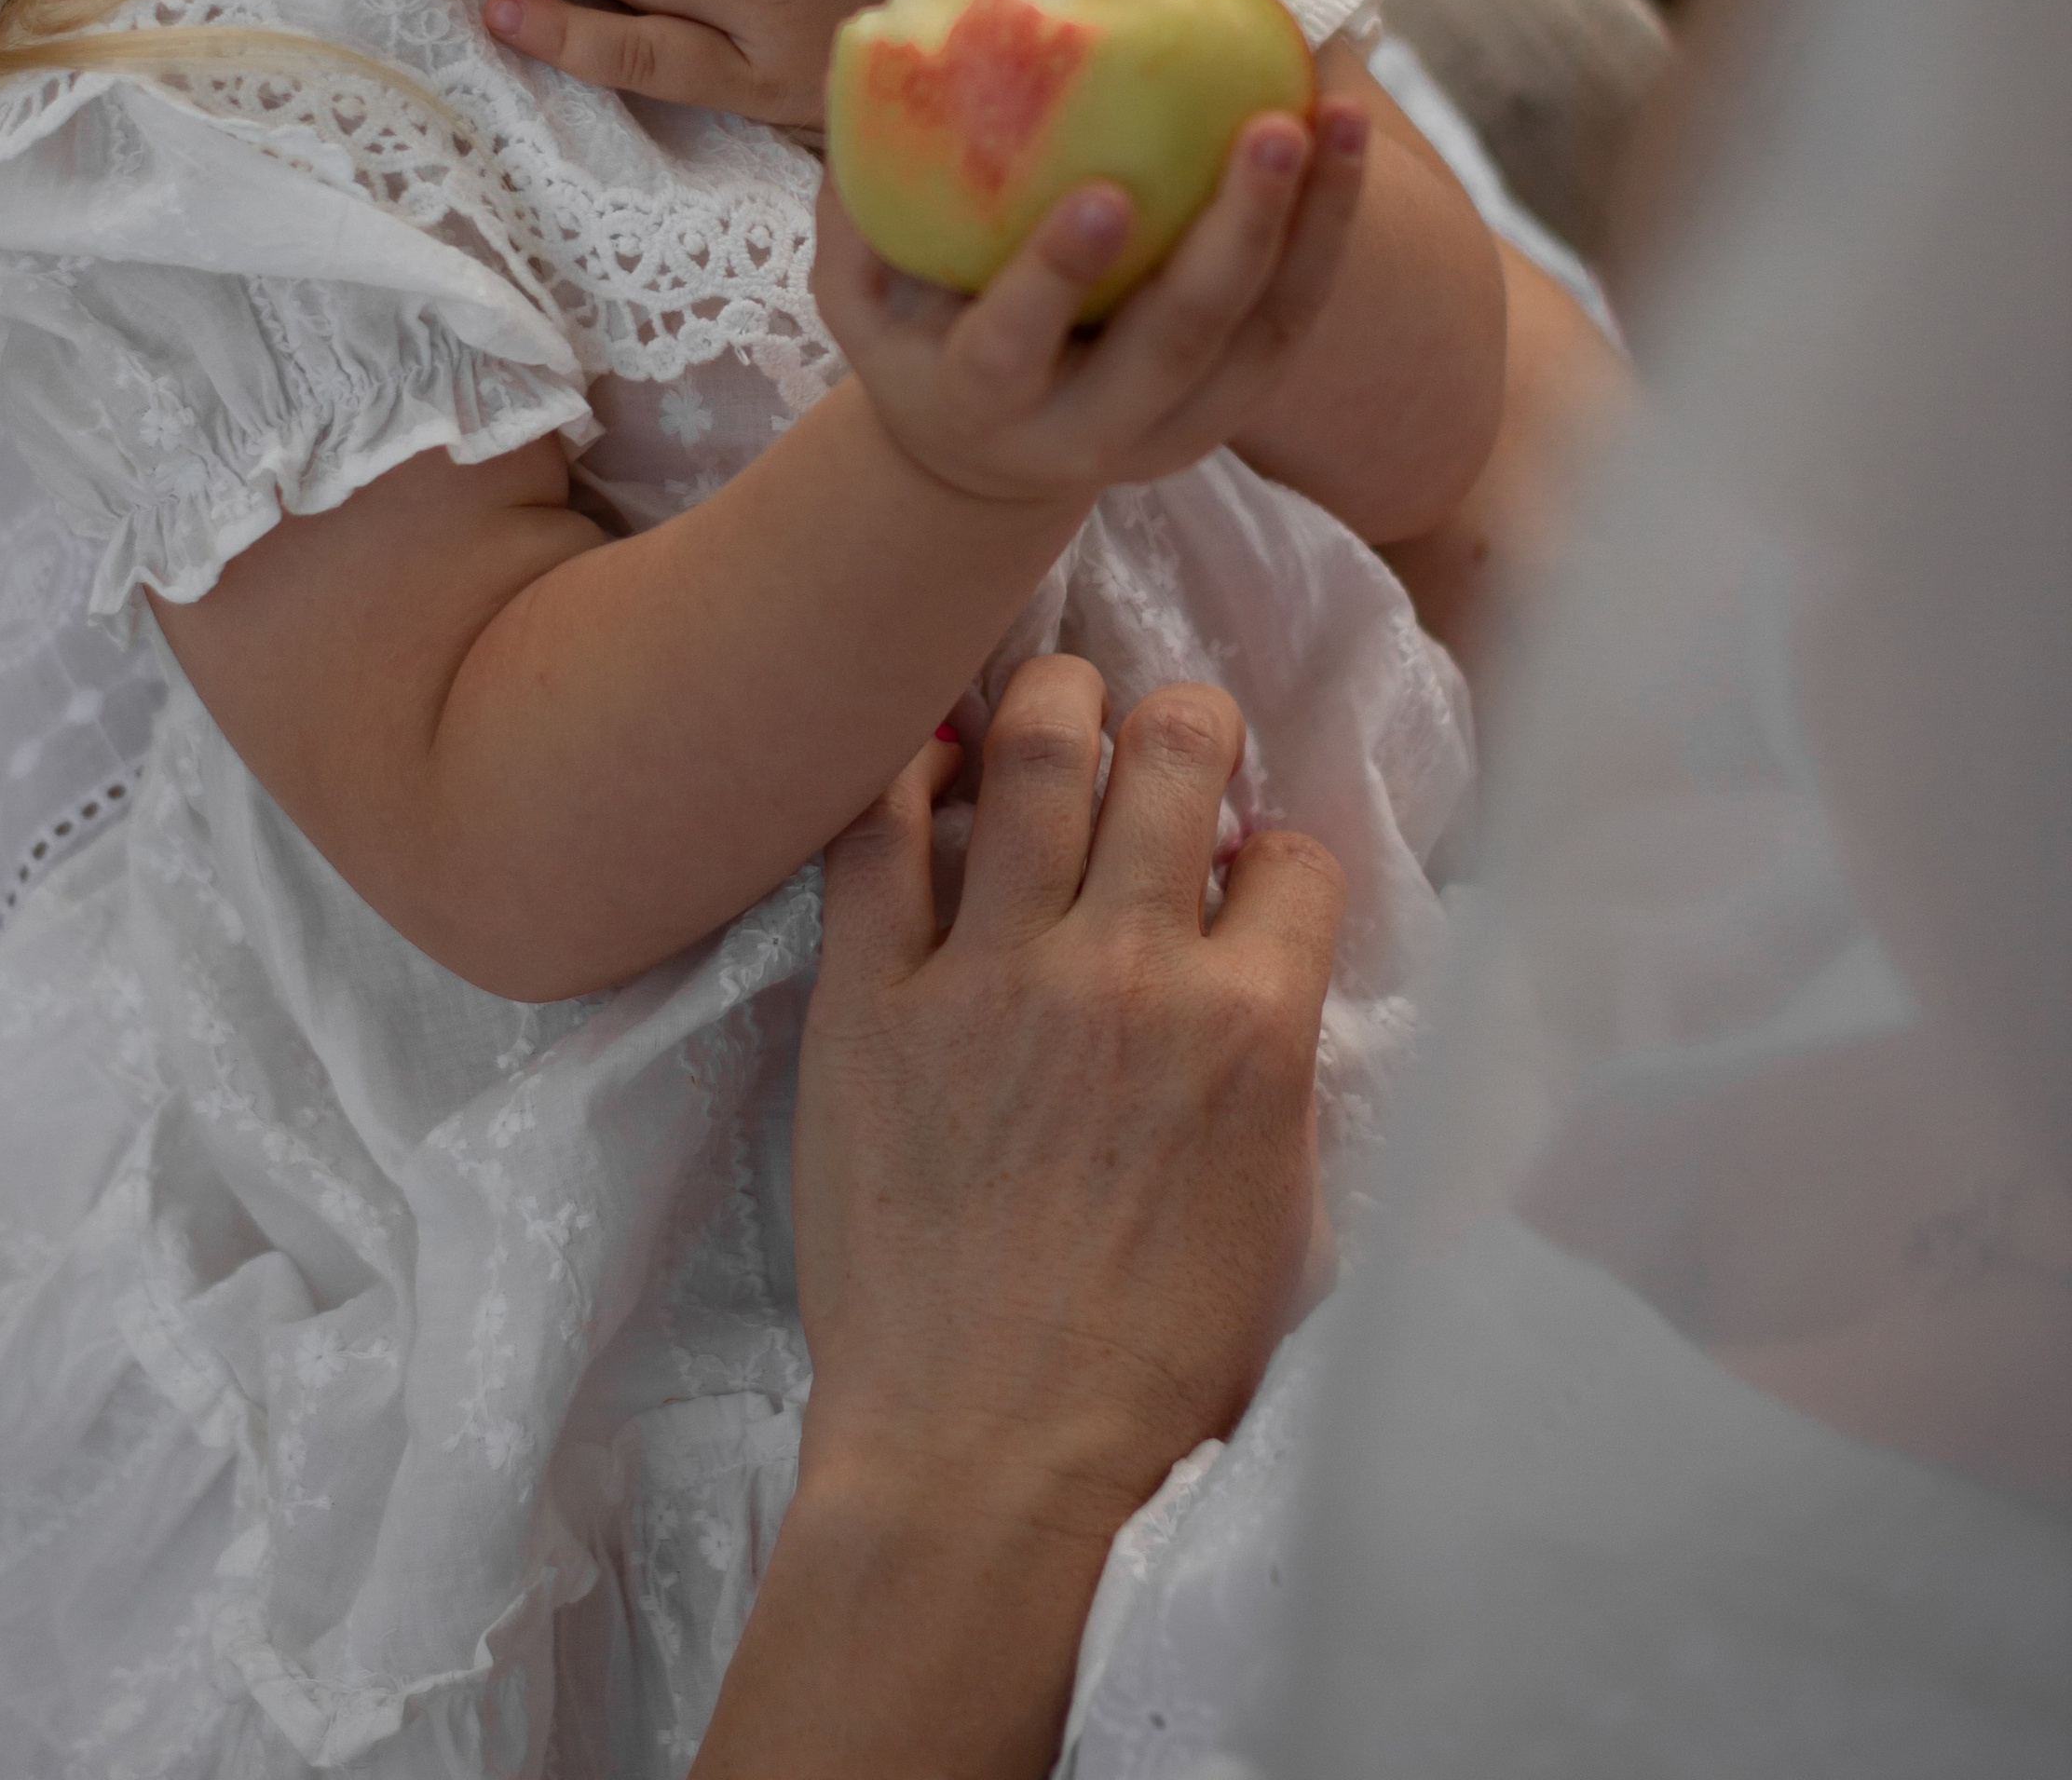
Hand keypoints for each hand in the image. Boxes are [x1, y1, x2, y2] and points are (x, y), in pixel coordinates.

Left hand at [797, 659, 1341, 1523]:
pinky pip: (877, 829)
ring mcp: (990, 973)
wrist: (986, 1460)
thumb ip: (1273, 1062)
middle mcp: (1128, 970)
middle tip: (1158, 744)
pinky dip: (904, 771)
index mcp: (1250, 1029)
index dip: (1275, 853)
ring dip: (1055, 702)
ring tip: (1051, 712)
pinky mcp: (868, 995)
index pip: (1295, 852)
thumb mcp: (1280, 1213)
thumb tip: (1254, 955)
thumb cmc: (1149, 1369)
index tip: (1241, 875)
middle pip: (1176, 744)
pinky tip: (924, 764)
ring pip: (1036, 743)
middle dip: (1183, 720)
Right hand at [813, 100, 1367, 506]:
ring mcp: (1172, 431)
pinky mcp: (1229, 410)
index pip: (1013, 347)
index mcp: (979, 400)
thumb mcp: (858, 289)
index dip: (1057, 278)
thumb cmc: (914, 338)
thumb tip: (872, 56)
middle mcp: (1086, 432)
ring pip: (1259, 339)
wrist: (982, 461)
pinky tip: (1342, 139)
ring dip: (1311, 226)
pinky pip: (1291, 320)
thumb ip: (861, 199)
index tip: (1105, 195)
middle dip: (1233, 238)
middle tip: (1273, 129)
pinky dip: (1327, 232)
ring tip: (1339, 116)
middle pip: (1175, 345)